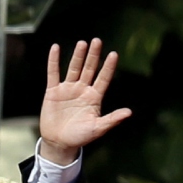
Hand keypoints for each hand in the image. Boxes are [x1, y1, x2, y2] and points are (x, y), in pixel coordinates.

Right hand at [39, 39, 131, 163]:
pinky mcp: (53, 91)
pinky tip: (56, 48)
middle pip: (89, 69)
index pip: (103, 79)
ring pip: (74, 69)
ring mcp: (68, 89)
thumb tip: (129, 112)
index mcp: (94, 98)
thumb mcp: (98, 128)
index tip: (114, 54)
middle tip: (98, 40)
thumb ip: (112, 119)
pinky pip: (53, 73)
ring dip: (78, 56)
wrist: (60, 142)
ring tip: (83, 43)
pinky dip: (54, 61)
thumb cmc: (81, 137)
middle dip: (94, 56)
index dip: (108, 67)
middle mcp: (82, 91)